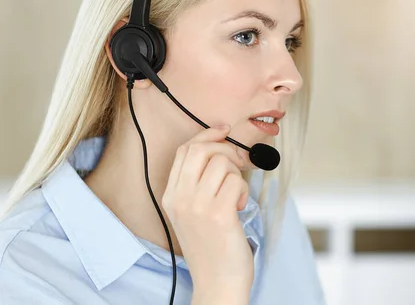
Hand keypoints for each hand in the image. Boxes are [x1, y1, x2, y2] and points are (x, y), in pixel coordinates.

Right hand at [162, 125, 252, 303]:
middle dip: (226, 149)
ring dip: (237, 176)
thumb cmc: (212, 246)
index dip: (206, 135)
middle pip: (202, 149)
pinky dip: (244, 191)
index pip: (185, 151)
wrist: (217, 282)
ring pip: (223, 163)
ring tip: (236, 197)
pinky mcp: (218, 214)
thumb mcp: (193, 212)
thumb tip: (220, 148)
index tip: (224, 131)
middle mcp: (179, 198)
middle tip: (238, 164)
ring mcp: (197, 206)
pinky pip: (236, 181)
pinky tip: (240, 208)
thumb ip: (198, 183)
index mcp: (170, 196)